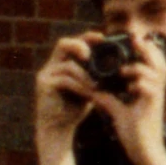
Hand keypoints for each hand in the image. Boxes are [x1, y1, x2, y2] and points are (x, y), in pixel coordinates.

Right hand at [33, 35, 98, 164]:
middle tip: (92, 55)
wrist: (59, 128)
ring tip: (97, 86)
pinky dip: (79, 86)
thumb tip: (122, 61)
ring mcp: (45, 76)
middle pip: (63, 44)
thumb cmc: (75, 107)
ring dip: (85, 75)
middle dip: (80, 46)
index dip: (87, 36)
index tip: (103, 38)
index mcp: (62, 63)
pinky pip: (64, 80)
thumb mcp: (90, 86)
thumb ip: (97, 74)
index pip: (73, 42)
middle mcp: (51, 66)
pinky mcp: (43, 87)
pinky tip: (89, 93)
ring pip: (67, 65)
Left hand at [98, 31, 165, 164]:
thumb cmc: (134, 132)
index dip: (144, 50)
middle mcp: (156, 90)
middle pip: (159, 61)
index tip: (130, 40)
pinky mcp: (153, 106)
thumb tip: (91, 88)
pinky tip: (130, 86)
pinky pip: (149, 88)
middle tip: (133, 39)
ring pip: (155, 72)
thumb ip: (107, 97)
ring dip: (139, 68)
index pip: (151, 63)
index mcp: (149, 88)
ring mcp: (156, 97)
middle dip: (147, 49)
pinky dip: (138, 84)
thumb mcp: (118, 110)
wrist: (144, 152)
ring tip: (123, 70)